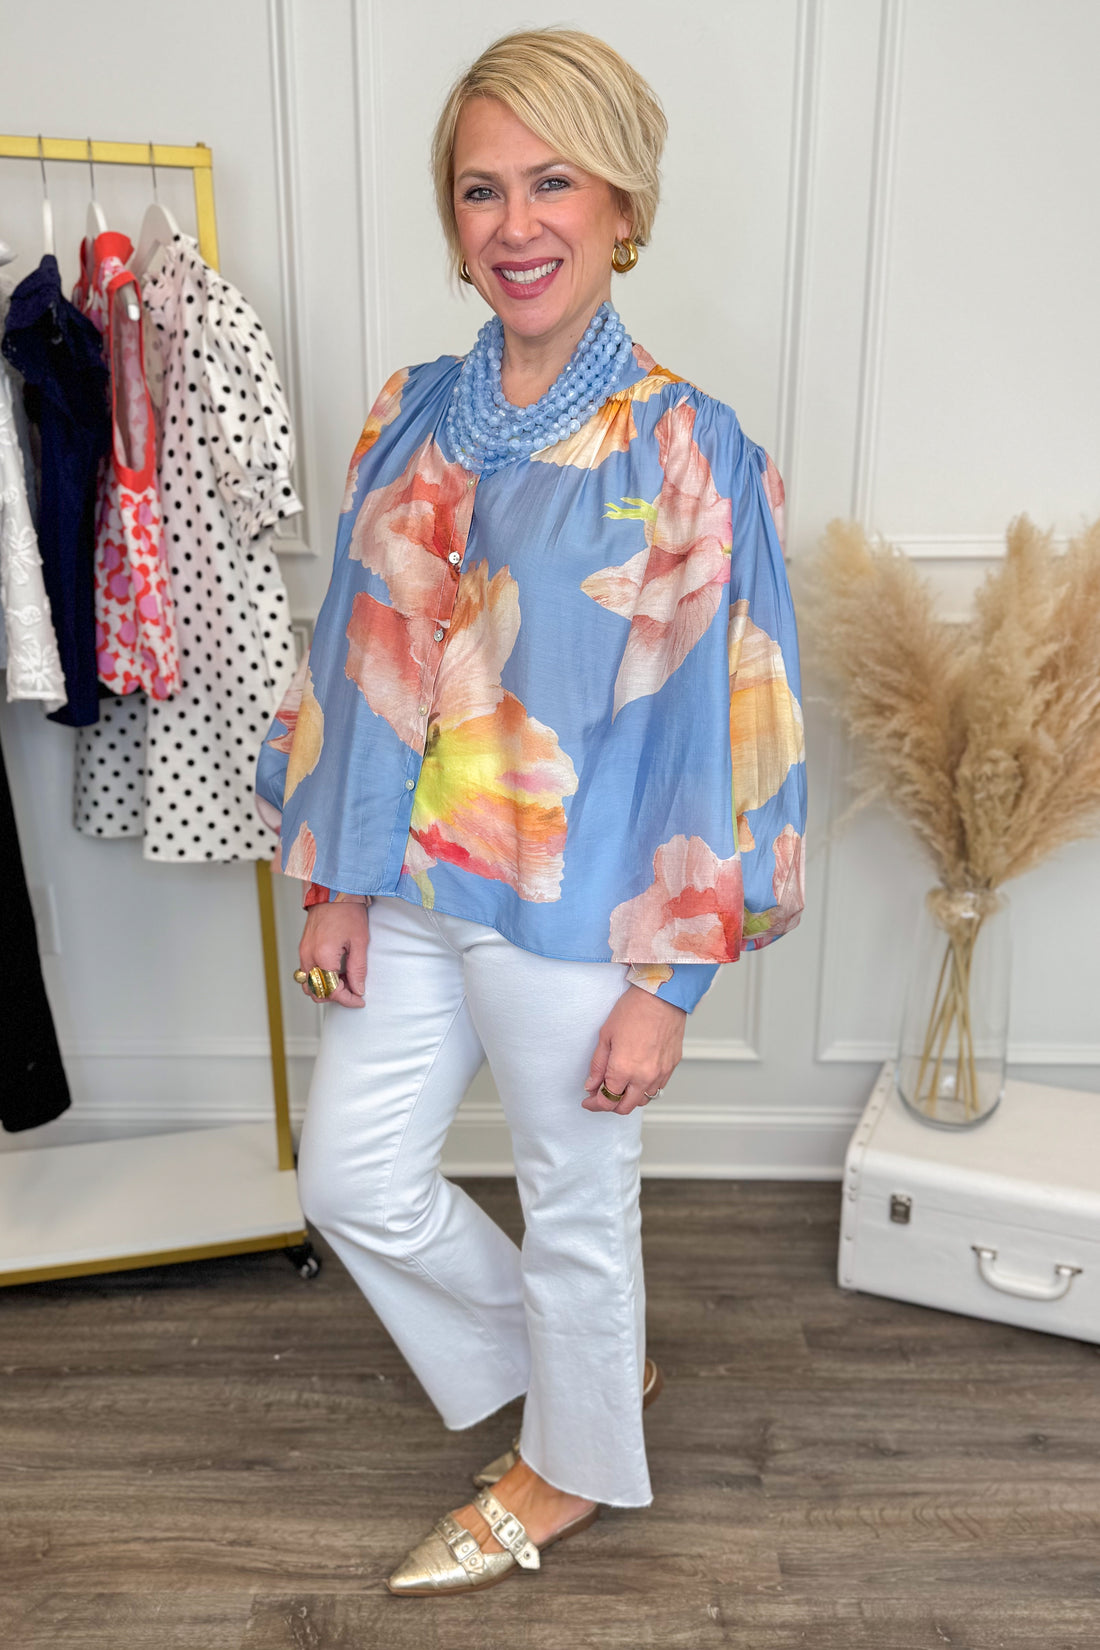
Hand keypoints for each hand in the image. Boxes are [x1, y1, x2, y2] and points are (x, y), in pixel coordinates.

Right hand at [298, 902, 369, 1008]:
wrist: (333, 891)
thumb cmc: (347, 911)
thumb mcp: (360, 941)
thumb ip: (358, 969)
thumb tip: (358, 989)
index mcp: (323, 955)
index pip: (332, 991)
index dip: (348, 999)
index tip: (360, 1000)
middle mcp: (308, 956)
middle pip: (316, 992)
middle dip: (336, 996)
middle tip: (354, 990)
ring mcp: (303, 952)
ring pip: (309, 985)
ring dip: (326, 989)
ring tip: (345, 980)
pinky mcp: (303, 948)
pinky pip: (307, 972)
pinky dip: (320, 978)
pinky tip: (336, 970)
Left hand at [582, 984, 685, 1114]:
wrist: (662, 997)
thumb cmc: (634, 1009)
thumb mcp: (606, 1036)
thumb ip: (598, 1065)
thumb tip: (591, 1085)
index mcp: (623, 1070)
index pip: (606, 1101)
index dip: (594, 1104)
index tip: (589, 1101)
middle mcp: (644, 1077)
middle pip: (625, 1108)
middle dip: (610, 1105)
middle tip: (601, 1095)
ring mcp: (660, 1073)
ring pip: (643, 1100)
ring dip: (629, 1098)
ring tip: (620, 1085)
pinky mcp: (671, 1067)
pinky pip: (657, 1088)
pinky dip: (645, 1088)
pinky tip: (637, 1076)